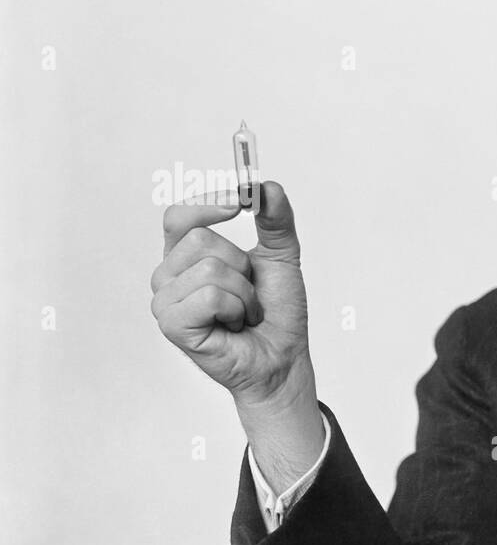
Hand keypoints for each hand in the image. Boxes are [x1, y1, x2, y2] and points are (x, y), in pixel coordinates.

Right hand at [150, 181, 313, 408]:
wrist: (283, 357)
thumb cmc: (275, 312)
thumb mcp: (282, 257)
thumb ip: (276, 220)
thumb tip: (266, 186)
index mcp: (185, 255)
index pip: (180, 216)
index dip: (208, 203)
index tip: (241, 200)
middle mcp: (168, 275)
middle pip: (199, 238)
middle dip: (241, 265)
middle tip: (248, 292)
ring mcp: (165, 301)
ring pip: (210, 268)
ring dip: (244, 292)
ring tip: (243, 312)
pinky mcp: (172, 324)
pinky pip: (210, 295)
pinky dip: (236, 309)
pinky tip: (234, 325)